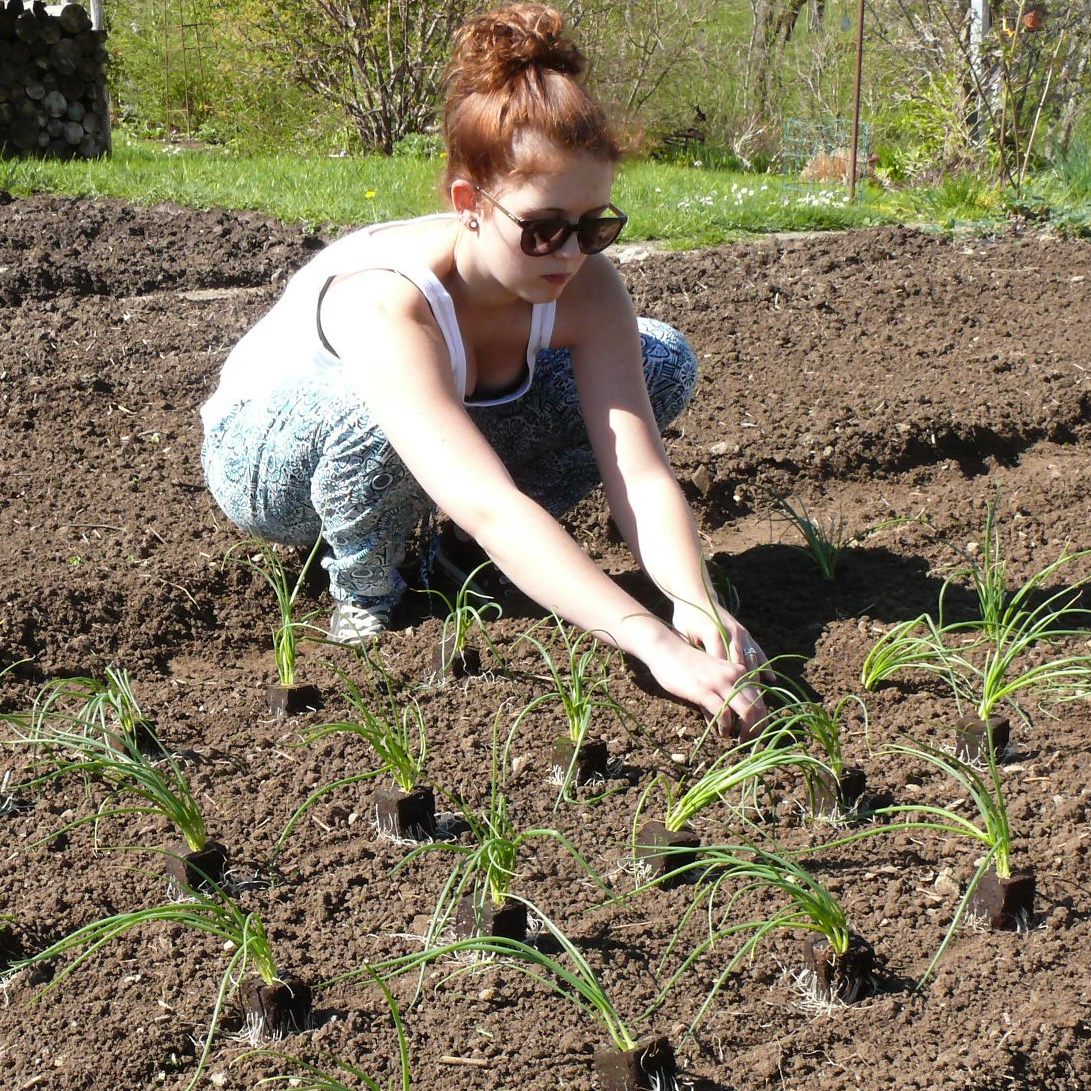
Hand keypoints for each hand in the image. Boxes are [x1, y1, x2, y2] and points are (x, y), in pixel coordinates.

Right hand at [635, 622, 765, 741]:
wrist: (666, 648)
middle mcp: (734, 676)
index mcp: (738, 671)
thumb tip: (728, 718)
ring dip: (745, 731)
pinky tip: (721, 733)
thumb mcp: (712, 674)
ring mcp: (720, 683)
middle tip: (749, 742)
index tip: (755, 732)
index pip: (759, 698)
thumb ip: (723, 691)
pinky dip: (726, 728)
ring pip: (747, 712)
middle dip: (757, 728)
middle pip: (758, 707)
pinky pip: (724, 714)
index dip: (761, 718)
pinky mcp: (704, 691)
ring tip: (738, 741)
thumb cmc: (686, 662)